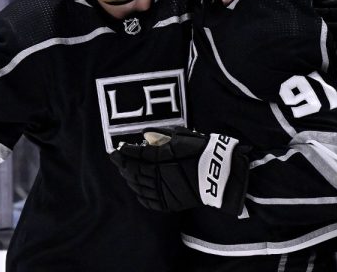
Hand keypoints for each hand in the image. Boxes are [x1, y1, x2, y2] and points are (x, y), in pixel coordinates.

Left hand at [110, 127, 248, 214]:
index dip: (125, 151)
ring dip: (128, 178)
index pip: (136, 155)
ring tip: (124, 171)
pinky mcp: (169, 203)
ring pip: (138, 186)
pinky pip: (148, 201)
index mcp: (161, 158)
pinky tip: (136, 189)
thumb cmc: (202, 152)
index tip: (117, 148)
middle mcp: (158, 175)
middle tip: (115, 158)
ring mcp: (162, 191)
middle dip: (122, 164)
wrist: (220, 174)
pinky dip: (140, 195)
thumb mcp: (182, 138)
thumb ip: (162, 137)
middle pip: (133, 170)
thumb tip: (146, 133)